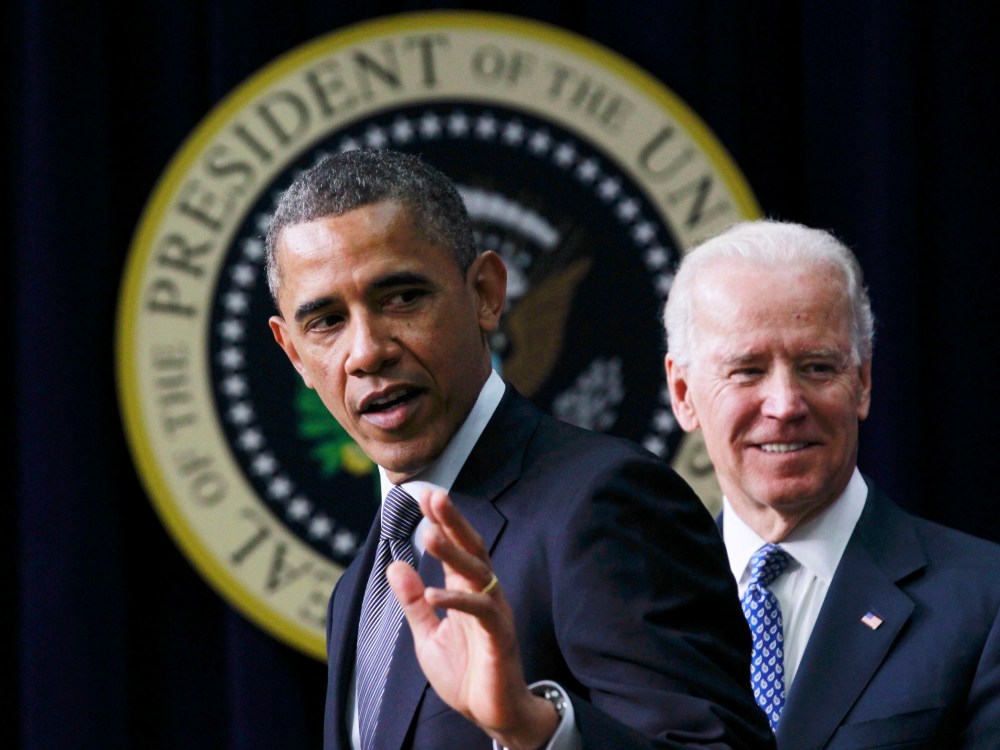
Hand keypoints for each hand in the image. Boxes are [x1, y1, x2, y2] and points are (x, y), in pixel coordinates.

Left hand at [386, 487, 558, 749]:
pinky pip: (480, 612)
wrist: (492, 714)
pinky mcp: (499, 636)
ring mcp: (494, 613)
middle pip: (471, 548)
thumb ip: (414, 602)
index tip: (424, 494)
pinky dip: (456, 601)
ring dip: (453, 553)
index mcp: (467, 591)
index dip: (441, 522)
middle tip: (435, 495)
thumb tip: (396, 564)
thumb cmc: (465, 673)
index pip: (455, 548)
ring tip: (429, 534)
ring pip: (477, 573)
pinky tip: (433, 593)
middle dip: (453, 522)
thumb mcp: (428, 636)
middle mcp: (484, 594)